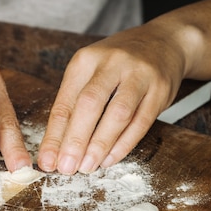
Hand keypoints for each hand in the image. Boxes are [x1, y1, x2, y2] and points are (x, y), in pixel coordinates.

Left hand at [37, 22, 185, 174]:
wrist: (163, 43)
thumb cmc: (118, 67)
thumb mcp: (90, 76)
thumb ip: (74, 109)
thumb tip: (56, 151)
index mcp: (85, 61)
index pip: (64, 103)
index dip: (54, 136)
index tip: (46, 161)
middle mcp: (111, 63)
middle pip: (89, 105)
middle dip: (75, 141)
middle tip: (66, 167)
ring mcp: (139, 74)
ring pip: (117, 114)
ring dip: (100, 144)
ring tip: (87, 166)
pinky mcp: (160, 89)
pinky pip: (141, 122)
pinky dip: (124, 144)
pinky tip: (110, 159)